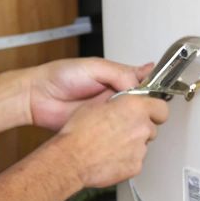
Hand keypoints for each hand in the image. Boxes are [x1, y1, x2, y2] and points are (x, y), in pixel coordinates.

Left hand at [25, 57, 153, 130]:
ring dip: (136, 122)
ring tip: (138, 122)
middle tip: (148, 111)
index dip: (153, 88)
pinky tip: (125, 133)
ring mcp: (108, 114)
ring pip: (131, 120)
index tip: (162, 94)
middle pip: (141, 104)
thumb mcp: (94, 66)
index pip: (143, 82)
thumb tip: (139, 84)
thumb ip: (120, 73)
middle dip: (147, 108)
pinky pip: (116, 133)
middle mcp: (115, 95)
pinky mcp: (99, 129)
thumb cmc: (60, 76)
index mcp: (116, 77)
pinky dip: (123, 134)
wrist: (37, 97)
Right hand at [51, 92, 169, 187]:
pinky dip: (127, 159)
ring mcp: (140, 148)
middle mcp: (142, 127)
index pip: (161, 107)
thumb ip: (118, 103)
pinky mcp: (136, 166)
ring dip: (133, 143)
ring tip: (112, 144)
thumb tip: (123, 102)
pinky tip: (111, 156)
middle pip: (152, 127)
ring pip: (143, 144)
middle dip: (141, 128)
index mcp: (134, 107)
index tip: (149, 112)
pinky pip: (136, 160)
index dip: (154, 110)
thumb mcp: (96, 105)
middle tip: (124, 129)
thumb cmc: (79, 132)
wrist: (72, 159)